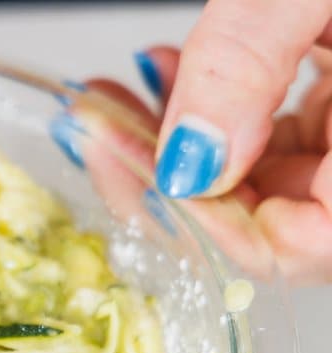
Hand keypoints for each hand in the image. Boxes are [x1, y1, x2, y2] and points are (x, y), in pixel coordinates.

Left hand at [137, 0, 331, 282]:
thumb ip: (250, 64)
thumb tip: (186, 161)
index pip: (295, 248)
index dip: (202, 224)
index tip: (125, 170)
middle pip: (274, 220)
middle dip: (171, 178)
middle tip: (97, 133)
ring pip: (270, 180)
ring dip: (184, 143)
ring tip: (120, 97)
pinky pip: (286, 133)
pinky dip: (223, 108)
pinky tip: (172, 70)